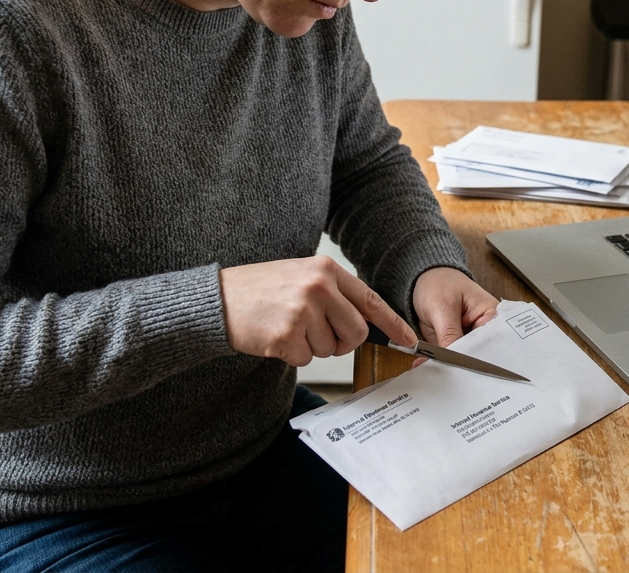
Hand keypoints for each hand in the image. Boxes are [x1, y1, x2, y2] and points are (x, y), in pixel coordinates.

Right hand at [220, 256, 416, 366]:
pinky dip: (292, 354)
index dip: (393, 323)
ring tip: (287, 326)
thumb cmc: (260, 290)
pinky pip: (306, 358)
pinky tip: (275, 336)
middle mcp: (318, 288)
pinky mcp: (287, 335)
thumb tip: (366, 322)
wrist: (219, 299)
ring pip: (330, 349)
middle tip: (317, 334)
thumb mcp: (302, 276)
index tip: (409, 339)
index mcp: (325, 270)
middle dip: (342, 342)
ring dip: (311, 347)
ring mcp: (303, 311)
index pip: (370, 300)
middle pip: (356, 332)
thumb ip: (334, 294)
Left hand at [410, 267, 499, 367]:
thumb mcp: (443, 307)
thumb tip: (453, 360)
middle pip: (478, 355)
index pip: (489, 343)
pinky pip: (449, 358)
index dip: (477, 359)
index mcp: (492, 315)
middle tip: (446, 375)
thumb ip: (449, 334)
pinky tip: (426, 365)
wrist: (422, 281)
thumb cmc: (439, 283)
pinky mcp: (455, 343)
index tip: (463, 371)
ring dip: (448, 366)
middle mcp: (484, 329)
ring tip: (434, 370)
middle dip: (461, 366)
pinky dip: (439, 362)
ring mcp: (469, 338)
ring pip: (463, 360)